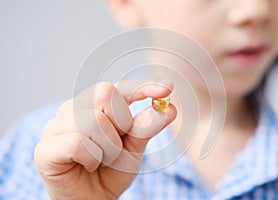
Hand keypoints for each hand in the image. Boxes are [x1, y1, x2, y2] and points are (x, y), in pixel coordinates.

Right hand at [34, 79, 176, 199]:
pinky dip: (92, 158)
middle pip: (107, 95)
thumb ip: (147, 127)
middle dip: (122, 125)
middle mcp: (73, 108)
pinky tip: (88, 165)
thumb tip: (168, 108)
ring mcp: (56, 126)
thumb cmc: (111, 170)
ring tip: (102, 160)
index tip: (167, 87)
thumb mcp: (134, 147)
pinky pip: (78, 143)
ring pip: (94, 121)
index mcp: (94, 104)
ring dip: (109, 148)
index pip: (119, 86)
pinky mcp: (45, 148)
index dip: (142, 86)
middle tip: (116, 147)